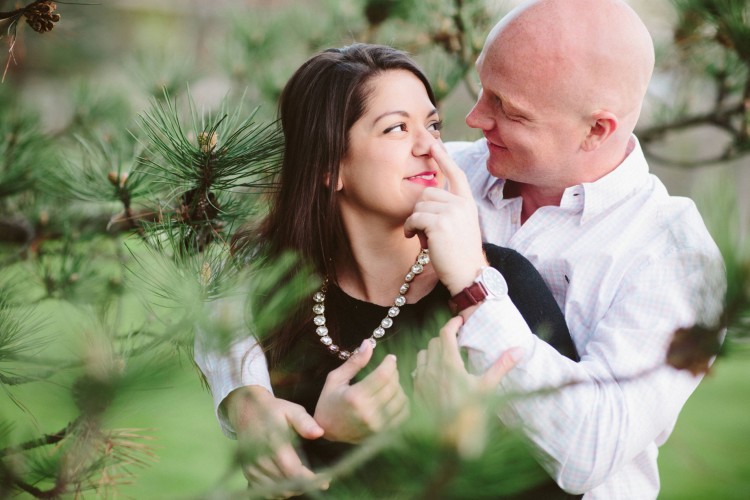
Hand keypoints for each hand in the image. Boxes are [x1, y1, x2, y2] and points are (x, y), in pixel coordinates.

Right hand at [225, 385, 328, 497]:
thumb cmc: (274, 410)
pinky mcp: (248, 472)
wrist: (247, 409)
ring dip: (292, 490)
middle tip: (317, 481)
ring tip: (303, 482)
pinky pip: (264, 490)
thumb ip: (305, 422)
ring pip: (276, 491)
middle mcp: (262, 460)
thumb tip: (319, 433)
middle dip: (304, 486)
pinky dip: (277, 492)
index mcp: (275, 445)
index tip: (325, 481)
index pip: (294, 473)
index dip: (311, 480)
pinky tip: (287, 484)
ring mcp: (253, 467)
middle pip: (286, 484)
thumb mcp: (292, 410)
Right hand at [314, 339, 408, 443]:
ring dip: (398, 387)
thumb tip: (368, 344)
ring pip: (401, 399)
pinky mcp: (383, 433)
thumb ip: (354, 362)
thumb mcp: (335, 379)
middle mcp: (368, 412)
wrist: (326, 431)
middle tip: (388, 368)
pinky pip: (403, 414)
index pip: (383, 375)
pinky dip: (402, 402)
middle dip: (394, 372)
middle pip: (394, 385)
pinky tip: (393, 397)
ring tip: (389, 383)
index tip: (390, 358)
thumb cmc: (328, 402)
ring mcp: (377, 425)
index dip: (390, 363)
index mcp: (355, 397)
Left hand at [404, 142, 486, 295]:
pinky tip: (416, 239)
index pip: (455, 174)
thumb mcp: (460, 226)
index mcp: (468, 203)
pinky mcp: (439, 223)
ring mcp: (452, 212)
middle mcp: (462, 203)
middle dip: (420, 210)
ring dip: (415, 221)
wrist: (469, 274)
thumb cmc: (460, 255)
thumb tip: (425, 199)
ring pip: (419, 204)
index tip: (433, 143)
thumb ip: (449, 209)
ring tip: (423, 237)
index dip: (443, 158)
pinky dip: (411, 228)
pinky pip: (415, 217)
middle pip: (427, 192)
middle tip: (425, 230)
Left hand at [413, 316, 522, 457]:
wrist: (448, 442)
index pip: (446, 333)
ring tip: (446, 356)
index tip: (460, 320)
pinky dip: (425, 365)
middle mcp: (431, 368)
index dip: (453, 323)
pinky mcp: (416, 391)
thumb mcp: (488, 388)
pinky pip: (417, 369)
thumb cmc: (470, 415)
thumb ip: (502, 366)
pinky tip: (435, 374)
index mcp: (448, 364)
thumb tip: (520, 349)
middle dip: (446, 337)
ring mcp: (421, 379)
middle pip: (434, 341)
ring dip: (433, 350)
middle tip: (458, 340)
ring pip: (423, 353)